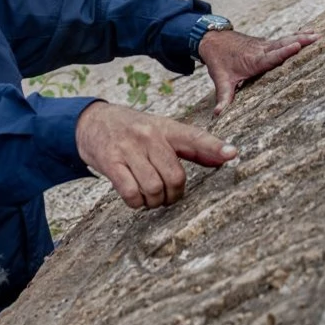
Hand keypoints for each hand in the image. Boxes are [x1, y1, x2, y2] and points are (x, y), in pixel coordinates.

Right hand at [75, 102, 237, 208]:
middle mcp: (149, 136)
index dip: (214, 147)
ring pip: (154, 188)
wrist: (91, 121)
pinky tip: (136, 198)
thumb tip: (224, 159)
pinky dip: (137, 203)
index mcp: (166, 128)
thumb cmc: (133, 130)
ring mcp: (128, 149)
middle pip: (175, 176)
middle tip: (168, 196)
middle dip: (174, 195)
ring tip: (151, 197)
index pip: (194, 137)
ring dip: (155, 201)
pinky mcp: (110, 162)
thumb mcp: (162, 130)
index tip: (233, 153)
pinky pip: (131, 193)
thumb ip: (193, 147)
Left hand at [198, 30, 318, 115]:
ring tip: (318, 34)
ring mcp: (264, 45)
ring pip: (285, 40)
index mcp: (253, 60)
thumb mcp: (221, 79)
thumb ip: (223, 97)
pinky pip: (283, 39)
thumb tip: (217, 114)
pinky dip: (296, 35)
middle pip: (283, 45)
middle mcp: (261, 50)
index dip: (284, 52)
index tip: (297, 46)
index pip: (271, 57)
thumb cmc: (218, 60)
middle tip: (317, 38)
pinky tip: (309, 31)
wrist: (212, 39)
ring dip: (301, 36)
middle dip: (300, 41)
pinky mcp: (266, 43)